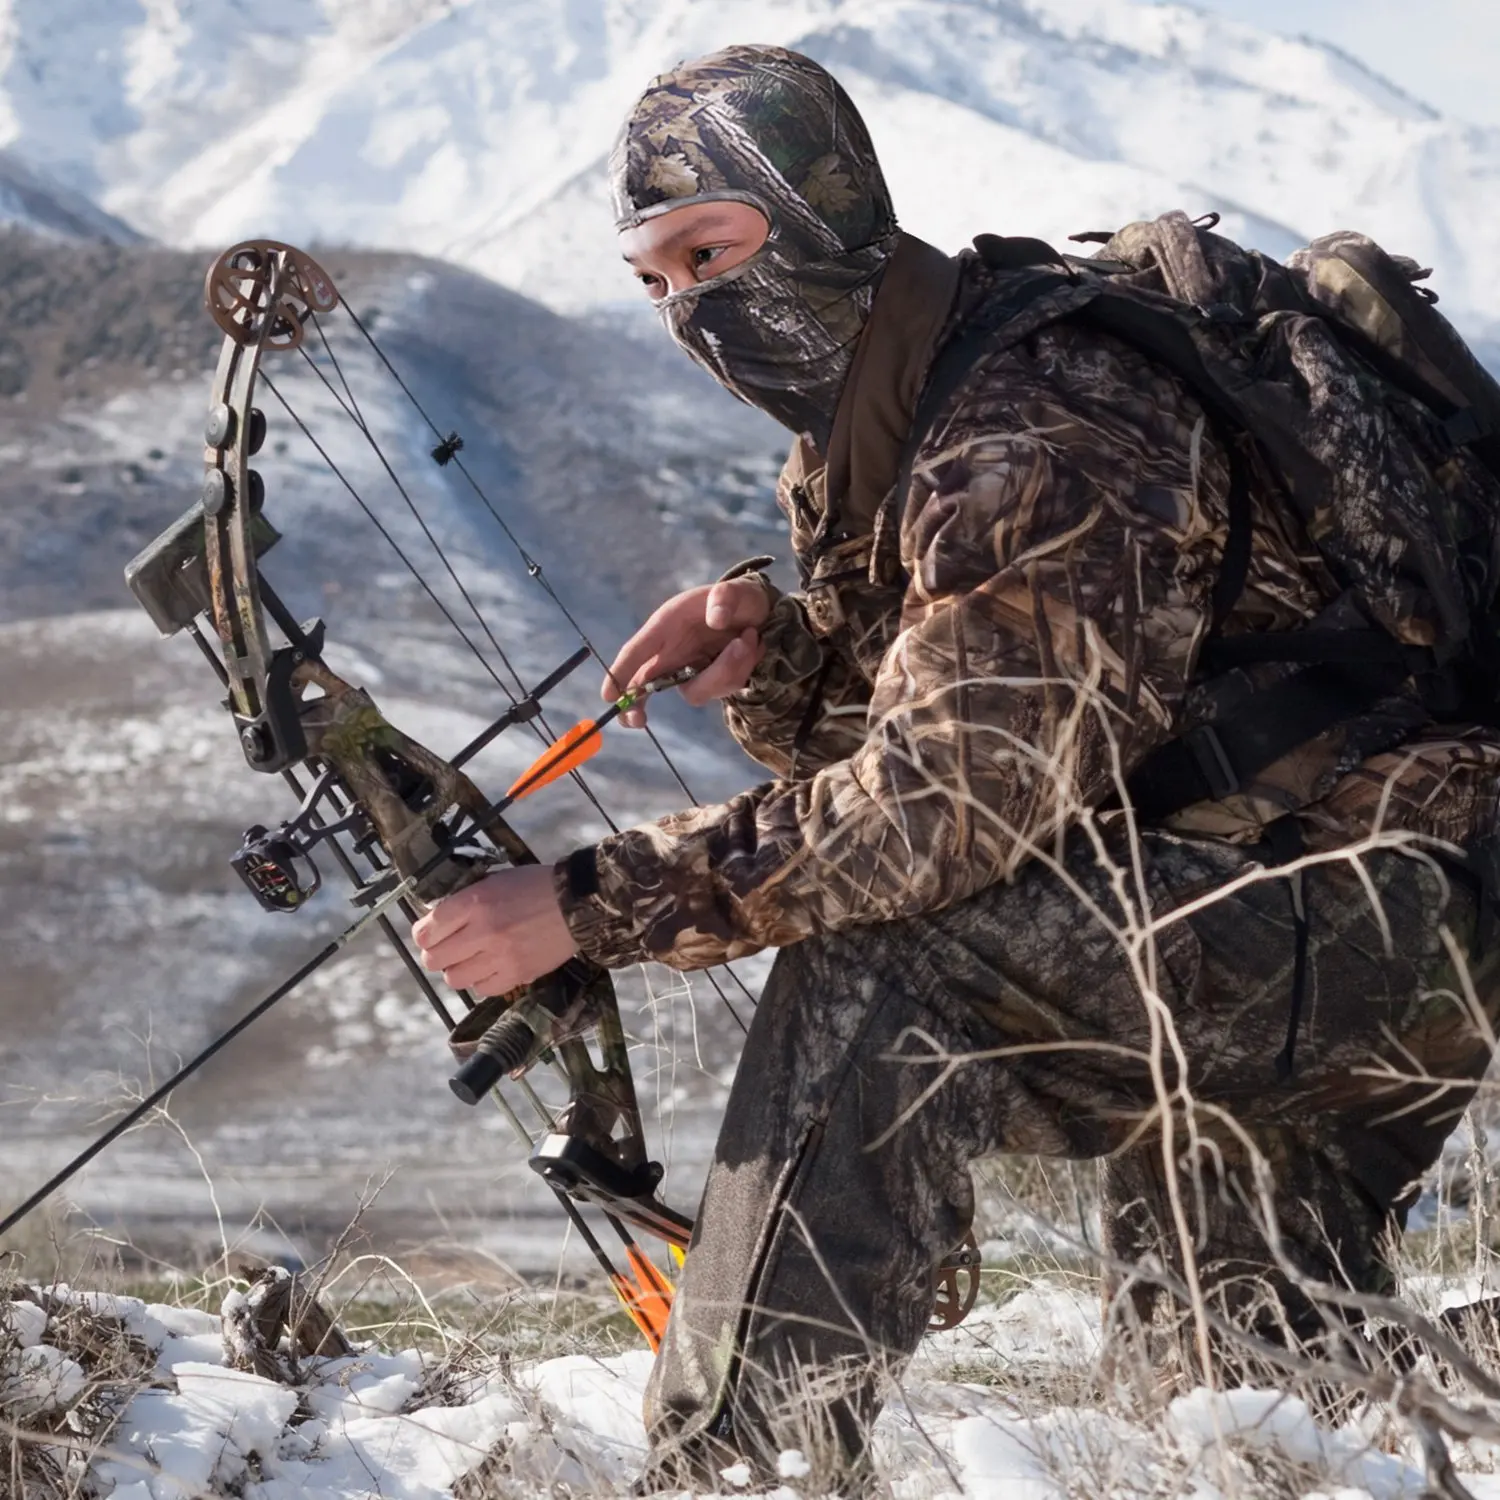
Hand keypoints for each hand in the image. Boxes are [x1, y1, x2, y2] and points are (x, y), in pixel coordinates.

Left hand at [411, 865, 577, 995]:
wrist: (577, 903)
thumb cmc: (535, 886)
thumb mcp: (495, 881)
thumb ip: (466, 901)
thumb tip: (439, 921)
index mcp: (475, 902)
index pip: (426, 930)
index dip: (422, 935)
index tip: (428, 935)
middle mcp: (483, 931)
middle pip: (435, 959)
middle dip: (435, 955)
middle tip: (445, 950)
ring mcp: (500, 957)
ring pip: (454, 978)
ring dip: (456, 970)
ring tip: (468, 961)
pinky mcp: (517, 974)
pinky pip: (482, 989)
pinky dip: (481, 981)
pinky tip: (489, 969)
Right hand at [605, 576, 770, 726]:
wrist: (759, 613)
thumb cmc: (737, 599)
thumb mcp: (735, 590)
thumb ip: (725, 597)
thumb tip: (717, 619)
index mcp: (667, 625)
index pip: (637, 652)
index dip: (619, 673)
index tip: (608, 696)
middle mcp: (674, 652)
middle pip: (644, 686)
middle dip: (636, 705)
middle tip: (638, 719)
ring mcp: (691, 670)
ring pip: (697, 690)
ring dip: (727, 669)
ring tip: (748, 637)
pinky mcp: (711, 682)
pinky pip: (723, 688)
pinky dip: (742, 668)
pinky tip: (752, 645)